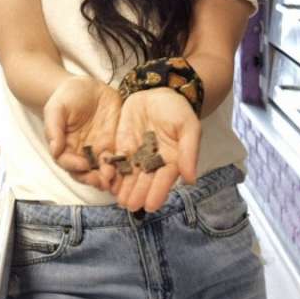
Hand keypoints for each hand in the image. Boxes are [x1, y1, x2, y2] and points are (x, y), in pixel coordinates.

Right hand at [43, 75, 122, 189]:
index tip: (83, 166)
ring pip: (102, 169)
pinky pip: (119, 157)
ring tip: (114, 178)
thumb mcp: (56, 107)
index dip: (74, 166)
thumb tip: (54, 149)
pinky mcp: (114, 143)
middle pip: (85, 172)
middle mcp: (81, 152)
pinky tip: (128, 167)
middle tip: (101, 181)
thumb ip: (54, 127)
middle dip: (92, 179)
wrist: (87, 87)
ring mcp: (98, 149)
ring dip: (108, 176)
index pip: (67, 162)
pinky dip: (122, 165)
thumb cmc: (67, 97)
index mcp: (65, 146)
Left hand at [111, 87, 200, 211]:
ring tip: (119, 201)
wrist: (158, 92)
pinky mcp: (123, 146)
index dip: (157, 192)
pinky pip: (117, 161)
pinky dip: (112, 172)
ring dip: (124, 188)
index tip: (150, 206)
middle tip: (130, 206)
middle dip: (137, 194)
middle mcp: (153, 162)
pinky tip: (107, 182)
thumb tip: (191, 179)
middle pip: (145, 181)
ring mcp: (137, 155)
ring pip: (130, 175)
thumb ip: (189, 152)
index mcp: (172, 160)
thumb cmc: (177, 110)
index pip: (164, 179)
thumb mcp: (188, 127)